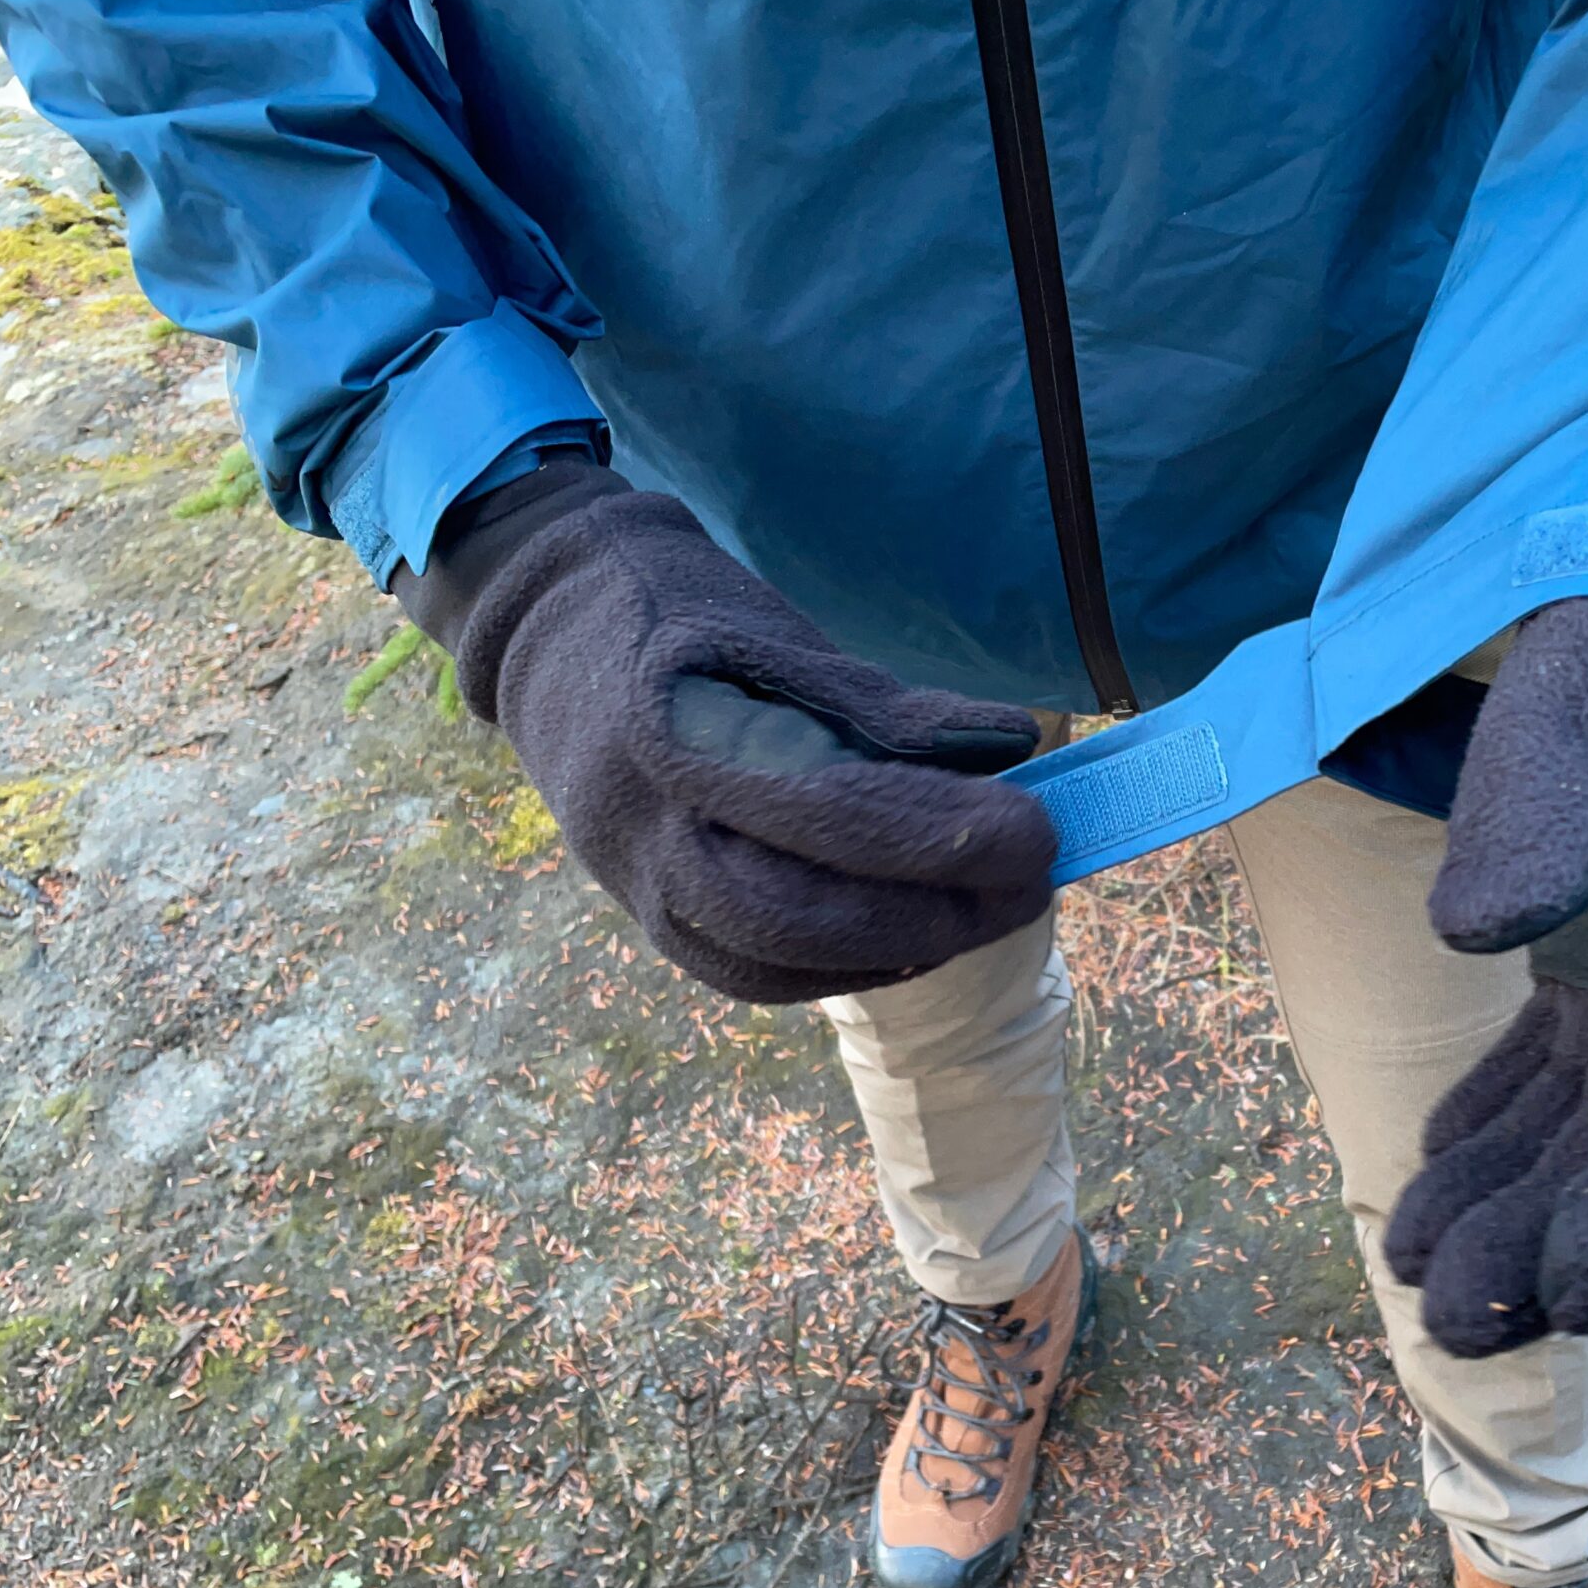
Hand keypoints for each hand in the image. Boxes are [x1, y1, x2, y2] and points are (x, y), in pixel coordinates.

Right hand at [396, 460, 1055, 1003]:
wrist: (550, 634)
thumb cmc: (682, 615)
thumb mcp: (776, 631)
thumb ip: (880, 704)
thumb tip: (1005, 750)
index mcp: (674, 727)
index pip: (825, 807)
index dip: (943, 831)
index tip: (1037, 828)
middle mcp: (642, 820)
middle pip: (796, 910)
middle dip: (931, 911)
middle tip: (1029, 883)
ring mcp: (633, 877)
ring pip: (770, 959)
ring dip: (896, 949)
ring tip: (987, 912)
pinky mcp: (644, 913)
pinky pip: (745, 973)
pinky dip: (839, 967)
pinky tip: (914, 940)